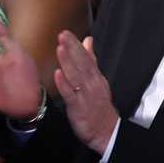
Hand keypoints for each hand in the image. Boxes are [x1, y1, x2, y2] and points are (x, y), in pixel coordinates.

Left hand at [55, 32, 117, 153]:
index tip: (66, 33)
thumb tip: (88, 41)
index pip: (86, 57)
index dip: (76, 45)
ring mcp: (85, 94)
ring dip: (68, 62)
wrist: (105, 129)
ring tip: (60, 49)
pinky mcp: (78, 107)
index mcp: (95, 76)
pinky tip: (58, 74)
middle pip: (82, 63)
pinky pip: (70, 94)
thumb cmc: (99, 105)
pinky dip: (64, 84)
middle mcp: (91, 83)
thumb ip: (91, 60)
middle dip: (72, 48)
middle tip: (63, 35)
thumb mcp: (97, 80)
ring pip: (76, 76)